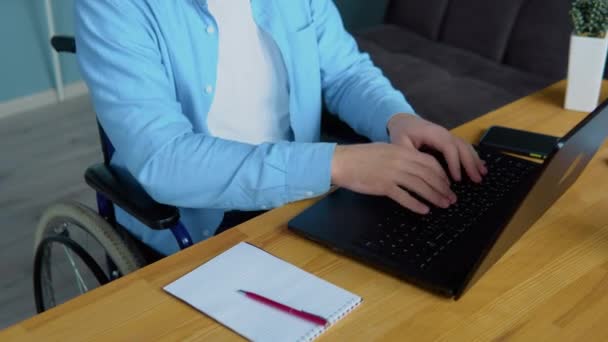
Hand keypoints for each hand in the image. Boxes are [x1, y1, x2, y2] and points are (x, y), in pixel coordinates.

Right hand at [331, 143, 456, 213]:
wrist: (341, 161)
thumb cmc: (360, 157)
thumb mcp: (384, 150)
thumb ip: (400, 156)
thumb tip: (416, 167)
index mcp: (401, 151)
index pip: (429, 162)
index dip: (442, 174)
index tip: (448, 184)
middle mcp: (400, 161)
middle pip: (429, 175)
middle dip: (443, 188)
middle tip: (451, 198)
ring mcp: (392, 173)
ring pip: (420, 186)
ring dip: (434, 197)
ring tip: (443, 205)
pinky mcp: (383, 186)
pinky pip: (404, 197)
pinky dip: (416, 204)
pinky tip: (424, 210)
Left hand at [387, 114, 486, 181]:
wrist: (404, 121)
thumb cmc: (401, 132)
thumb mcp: (400, 143)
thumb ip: (411, 155)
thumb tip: (423, 169)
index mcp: (432, 133)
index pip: (448, 147)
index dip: (454, 163)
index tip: (456, 179)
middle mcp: (444, 133)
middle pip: (462, 147)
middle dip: (470, 163)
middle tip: (477, 179)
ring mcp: (448, 136)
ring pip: (466, 146)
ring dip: (475, 160)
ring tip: (482, 174)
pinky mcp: (449, 140)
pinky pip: (464, 147)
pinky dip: (473, 156)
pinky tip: (480, 165)